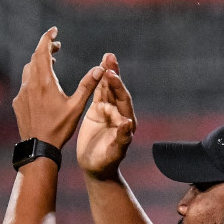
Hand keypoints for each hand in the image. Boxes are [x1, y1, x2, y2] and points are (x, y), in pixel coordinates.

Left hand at [12, 28, 103, 150]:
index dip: (48, 38)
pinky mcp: (18, 102)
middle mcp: (30, 84)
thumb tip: (100, 68)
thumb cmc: (59, 128)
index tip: (54, 30)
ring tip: (51, 63)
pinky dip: (33, 77)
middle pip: (35, 58)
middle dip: (46, 49)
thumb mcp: (76, 106)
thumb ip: (88, 85)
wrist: (39, 147)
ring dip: (39, 63)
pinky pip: (25, 84)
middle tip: (57, 46)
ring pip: (29, 70)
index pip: (43, 51)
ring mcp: (21, 93)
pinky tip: (41, 86)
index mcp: (44, 81)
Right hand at [77, 53, 136, 179]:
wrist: (95, 167)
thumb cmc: (106, 163)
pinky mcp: (97, 111)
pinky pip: (98, 93)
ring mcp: (108, 111)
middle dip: (114, 74)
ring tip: (106, 56)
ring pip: (108, 89)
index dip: (118, 87)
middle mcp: (119, 114)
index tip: (111, 76)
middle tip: (110, 58)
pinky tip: (98, 68)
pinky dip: (98, 81)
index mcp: (126, 122)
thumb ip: (122, 139)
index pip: (123, 101)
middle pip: (117, 90)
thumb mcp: (114, 153)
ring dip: (107, 73)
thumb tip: (128, 123)